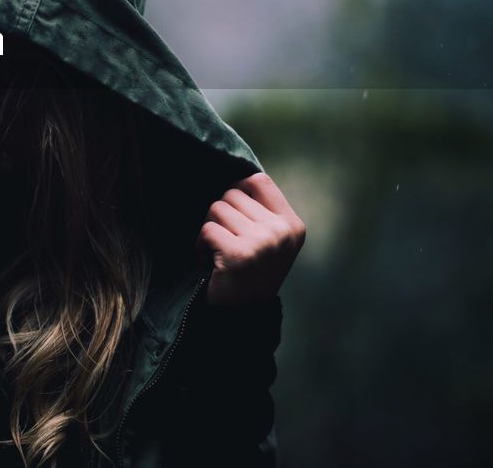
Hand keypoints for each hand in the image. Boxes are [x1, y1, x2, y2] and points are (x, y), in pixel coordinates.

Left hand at [195, 172, 305, 307]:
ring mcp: (262, 243)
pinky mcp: (239, 254)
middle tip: (224, 237)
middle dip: (221, 213)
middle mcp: (281, 232)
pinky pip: (207, 229)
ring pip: (217, 208)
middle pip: (233, 193)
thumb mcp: (270, 239)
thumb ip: (260, 210)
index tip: (233, 211)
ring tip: (217, 249)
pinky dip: (201, 243)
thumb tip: (235, 177)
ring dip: (209, 228)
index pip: (259, 180)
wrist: (245, 314)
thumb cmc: (251, 270)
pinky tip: (209, 259)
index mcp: (292, 225)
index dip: (239, 188)